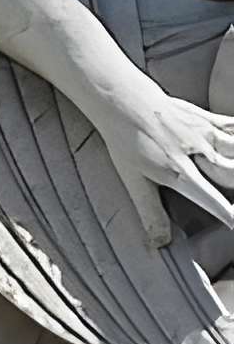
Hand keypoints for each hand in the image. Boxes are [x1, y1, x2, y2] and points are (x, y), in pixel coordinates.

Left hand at [93, 80, 233, 247]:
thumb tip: (160, 243)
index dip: (227, 213)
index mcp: (177, 172)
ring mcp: (203, 134)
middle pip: (232, 172)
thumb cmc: (125, 139)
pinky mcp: (206, 119)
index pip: (209, 198)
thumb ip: (151, 212)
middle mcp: (195, 153)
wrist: (122, 100)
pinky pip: (232, 126)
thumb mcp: (133, 180)